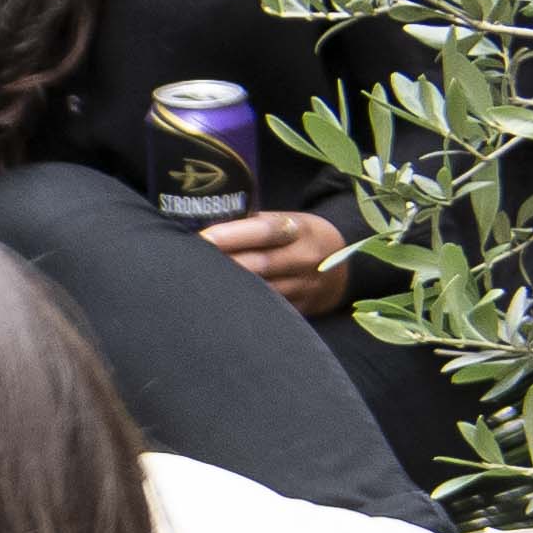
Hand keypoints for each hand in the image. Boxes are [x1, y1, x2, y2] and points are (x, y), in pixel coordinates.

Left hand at [204, 206, 354, 317]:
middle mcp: (304, 258)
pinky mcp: (300, 310)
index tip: (202, 238)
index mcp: (298, 229)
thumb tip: (199, 224)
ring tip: (196, 289)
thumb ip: (251, 224)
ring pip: (261, 291)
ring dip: (227, 290)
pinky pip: (266, 311)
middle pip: (259, 264)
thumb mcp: (285, 222)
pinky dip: (240, 307)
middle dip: (223, 265)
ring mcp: (303, 286)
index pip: (265, 230)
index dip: (232, 235)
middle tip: (188, 266)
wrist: (344, 266)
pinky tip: (216, 307)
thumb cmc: (296, 239)